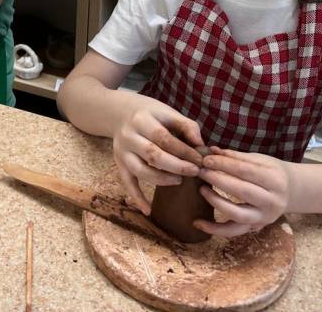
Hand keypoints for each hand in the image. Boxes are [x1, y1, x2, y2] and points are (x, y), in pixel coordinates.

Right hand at [112, 97, 205, 212]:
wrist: (119, 113)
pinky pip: (127, 183)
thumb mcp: (167, 112)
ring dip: (161, 180)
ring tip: (179, 181)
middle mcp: (128, 136)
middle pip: (152, 155)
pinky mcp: (119, 163)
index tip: (200, 160)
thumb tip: (202, 146)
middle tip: (194, 172)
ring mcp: (121, 151)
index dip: (183, 150)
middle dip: (176, 166)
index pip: (164, 138)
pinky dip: (136, 198)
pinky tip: (148, 210)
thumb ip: (186, 126)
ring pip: (140, 171)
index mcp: (141, 119)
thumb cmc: (150, 113)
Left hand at [195, 146, 290, 236]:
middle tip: (200, 171)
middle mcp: (272, 201)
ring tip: (201, 189)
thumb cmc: (271, 171)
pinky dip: (215, 229)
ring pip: (237, 214)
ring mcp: (264, 217)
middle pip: (241, 191)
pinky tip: (198, 223)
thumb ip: (235, 156)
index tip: (205, 159)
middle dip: (217, 180)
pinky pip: (233, 231)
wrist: (290, 191)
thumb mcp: (259, 160)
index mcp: (275, 180)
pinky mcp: (255, 227)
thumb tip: (210, 150)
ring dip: (216, 201)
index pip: (245, 171)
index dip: (223, 164)